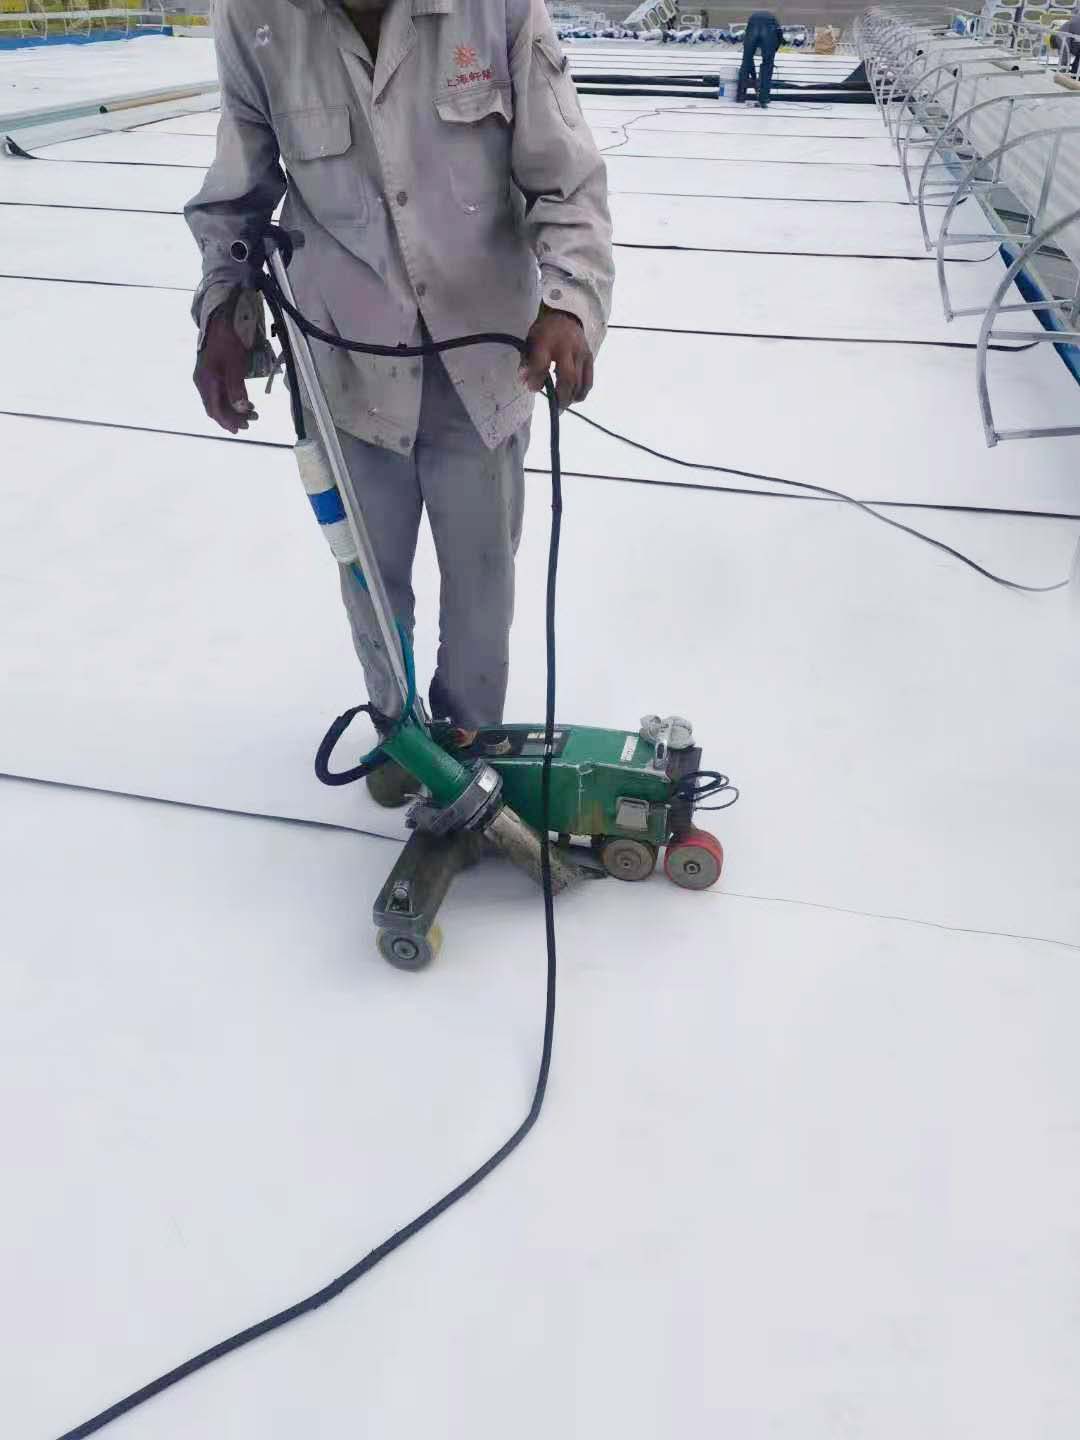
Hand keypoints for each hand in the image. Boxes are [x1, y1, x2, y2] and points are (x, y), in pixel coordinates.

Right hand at [194, 302, 257, 433]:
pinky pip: (220, 392)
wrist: (220, 320)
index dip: (227, 421)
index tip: (240, 429)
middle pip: (216, 407)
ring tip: (253, 413)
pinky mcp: (212, 372)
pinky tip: (244, 401)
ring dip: (235, 409)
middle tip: (252, 421)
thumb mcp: (235, 364)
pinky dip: (232, 399)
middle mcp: (203, 382)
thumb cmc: (228, 340)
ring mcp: (206, 377)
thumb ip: (236, 387)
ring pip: (219, 400)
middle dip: (234, 417)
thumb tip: (241, 407)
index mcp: (206, 381)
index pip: (215, 409)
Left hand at [520, 305, 593, 409]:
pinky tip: (573, 397)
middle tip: (555, 408)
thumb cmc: (544, 332)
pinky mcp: (589, 358)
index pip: (542, 364)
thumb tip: (525, 382)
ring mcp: (581, 353)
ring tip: (563, 404)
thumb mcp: (530, 341)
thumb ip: (526, 361)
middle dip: (561, 397)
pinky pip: (588, 381)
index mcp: (547, 341)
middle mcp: (567, 347)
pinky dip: (581, 393)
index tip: (533, 389)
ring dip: (571, 398)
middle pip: (568, 378)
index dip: (537, 379)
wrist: (565, 315)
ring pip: (580, 383)